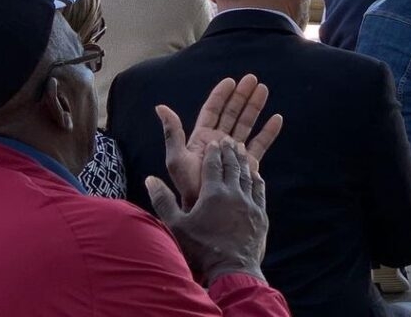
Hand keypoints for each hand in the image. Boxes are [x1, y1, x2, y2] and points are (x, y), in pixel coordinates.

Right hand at [146, 140, 267, 284]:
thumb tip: (150, 179)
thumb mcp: (176, 226)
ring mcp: (249, 204)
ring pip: (247, 175)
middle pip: (232, 166)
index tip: (214, 142)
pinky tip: (256, 175)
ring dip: (243, 161)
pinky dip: (256, 179)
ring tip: (242, 151)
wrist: (232, 271)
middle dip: (229, 151)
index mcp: (213, 193)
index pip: (213, 165)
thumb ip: (163, 201)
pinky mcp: (260, 215)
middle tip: (228, 140)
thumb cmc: (201, 250)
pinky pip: (260, 191)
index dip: (213, 152)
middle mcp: (233, 193)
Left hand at [156, 74, 282, 209]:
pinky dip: (269, 131)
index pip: (213, 110)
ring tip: (264, 89)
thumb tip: (161, 106)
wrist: (207, 209)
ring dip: (255, 107)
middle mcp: (219, 142)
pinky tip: (277, 118)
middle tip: (252, 79)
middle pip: (232, 112)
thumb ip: (172, 133)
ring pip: (246, 123)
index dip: (221, 95)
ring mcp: (234, 152)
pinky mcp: (248, 164)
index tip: (231, 81)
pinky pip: (260, 144)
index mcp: (202, 138)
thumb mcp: (176, 158)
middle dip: (242, 95)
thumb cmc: (188, 186)